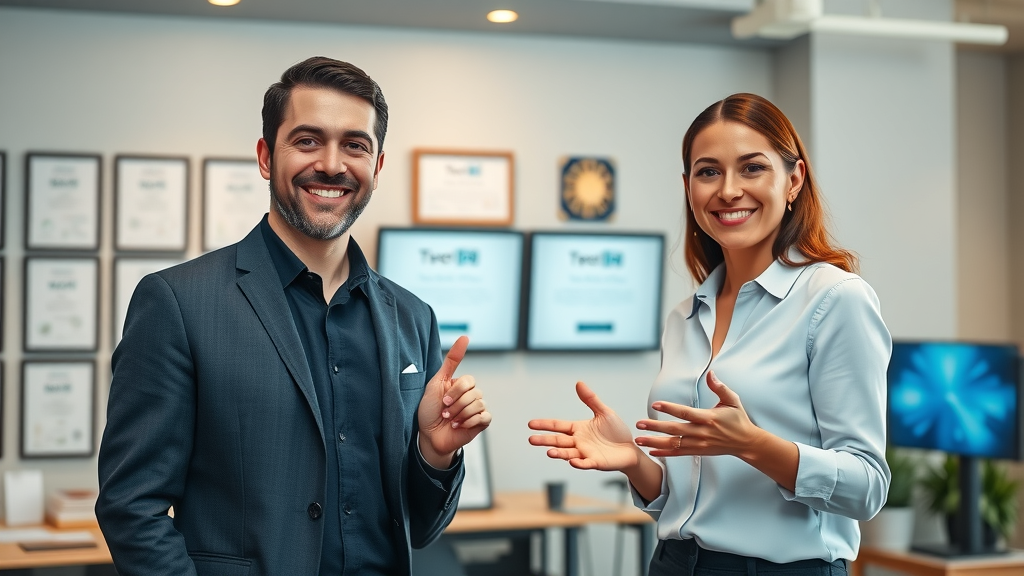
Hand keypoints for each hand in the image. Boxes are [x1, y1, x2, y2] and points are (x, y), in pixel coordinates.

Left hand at [418, 336, 490, 467]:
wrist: (429, 437)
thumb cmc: (429, 411)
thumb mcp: (436, 383)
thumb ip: (451, 361)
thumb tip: (465, 337)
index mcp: (461, 385)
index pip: (469, 380)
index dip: (456, 391)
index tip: (443, 400)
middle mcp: (471, 395)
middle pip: (474, 393)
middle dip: (456, 405)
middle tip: (445, 413)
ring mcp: (477, 409)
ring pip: (479, 405)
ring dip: (460, 414)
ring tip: (450, 420)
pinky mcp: (481, 423)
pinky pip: (484, 417)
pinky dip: (470, 422)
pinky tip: (460, 425)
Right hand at [528, 381, 642, 470]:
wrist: (630, 448)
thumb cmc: (616, 431)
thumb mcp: (604, 412)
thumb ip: (591, 400)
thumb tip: (579, 383)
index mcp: (578, 429)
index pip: (558, 426)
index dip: (545, 424)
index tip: (530, 424)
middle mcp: (578, 442)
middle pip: (558, 440)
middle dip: (544, 440)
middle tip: (531, 440)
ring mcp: (585, 453)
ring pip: (568, 453)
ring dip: (558, 453)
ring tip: (549, 452)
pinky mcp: (595, 462)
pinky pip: (585, 463)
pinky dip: (579, 463)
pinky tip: (572, 461)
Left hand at [635, 370, 760, 457]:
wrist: (746, 443)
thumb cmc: (738, 420)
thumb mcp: (732, 400)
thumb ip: (719, 387)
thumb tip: (710, 373)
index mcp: (709, 418)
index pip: (686, 413)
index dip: (670, 408)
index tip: (655, 404)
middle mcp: (702, 432)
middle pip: (675, 430)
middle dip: (655, 427)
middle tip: (639, 424)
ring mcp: (699, 444)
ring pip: (673, 444)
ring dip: (655, 442)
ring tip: (639, 440)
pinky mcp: (699, 451)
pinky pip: (679, 453)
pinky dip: (665, 453)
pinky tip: (651, 451)